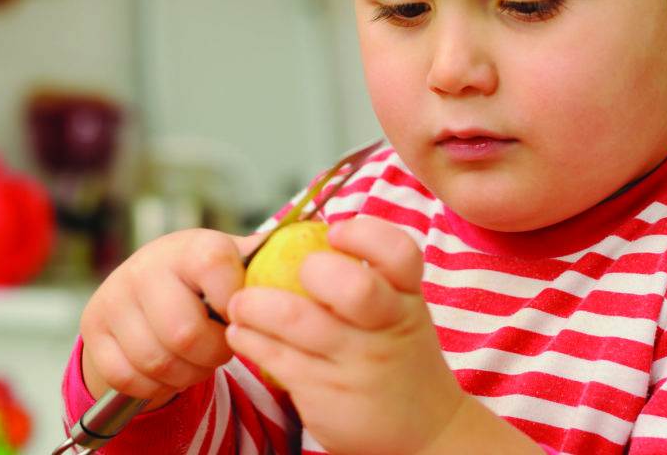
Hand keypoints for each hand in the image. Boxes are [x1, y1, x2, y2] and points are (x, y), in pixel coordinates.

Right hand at [80, 228, 261, 407]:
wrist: (146, 284)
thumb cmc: (204, 277)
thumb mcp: (232, 262)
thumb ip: (262, 265)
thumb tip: (304, 251)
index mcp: (190, 247)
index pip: (214, 267)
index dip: (234, 302)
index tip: (237, 314)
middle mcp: (146, 267)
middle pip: (185, 333)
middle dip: (211, 353)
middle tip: (218, 347)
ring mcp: (114, 298)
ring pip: (156, 361)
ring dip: (185, 373)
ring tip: (196, 359)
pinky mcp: (94, 331)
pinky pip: (127, 377)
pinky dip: (154, 384)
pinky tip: (167, 367)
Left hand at [225, 217, 466, 453]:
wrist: (427, 432)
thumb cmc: (400, 355)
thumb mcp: (402, 313)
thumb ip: (370, 278)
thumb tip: (305, 238)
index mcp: (408, 298)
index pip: (399, 252)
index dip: (364, 235)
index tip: (333, 233)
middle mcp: (388, 328)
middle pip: (353, 287)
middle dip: (312, 270)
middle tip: (287, 271)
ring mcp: (357, 364)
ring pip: (296, 320)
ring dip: (255, 304)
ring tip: (239, 303)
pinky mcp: (326, 394)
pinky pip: (275, 358)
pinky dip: (248, 338)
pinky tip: (240, 332)